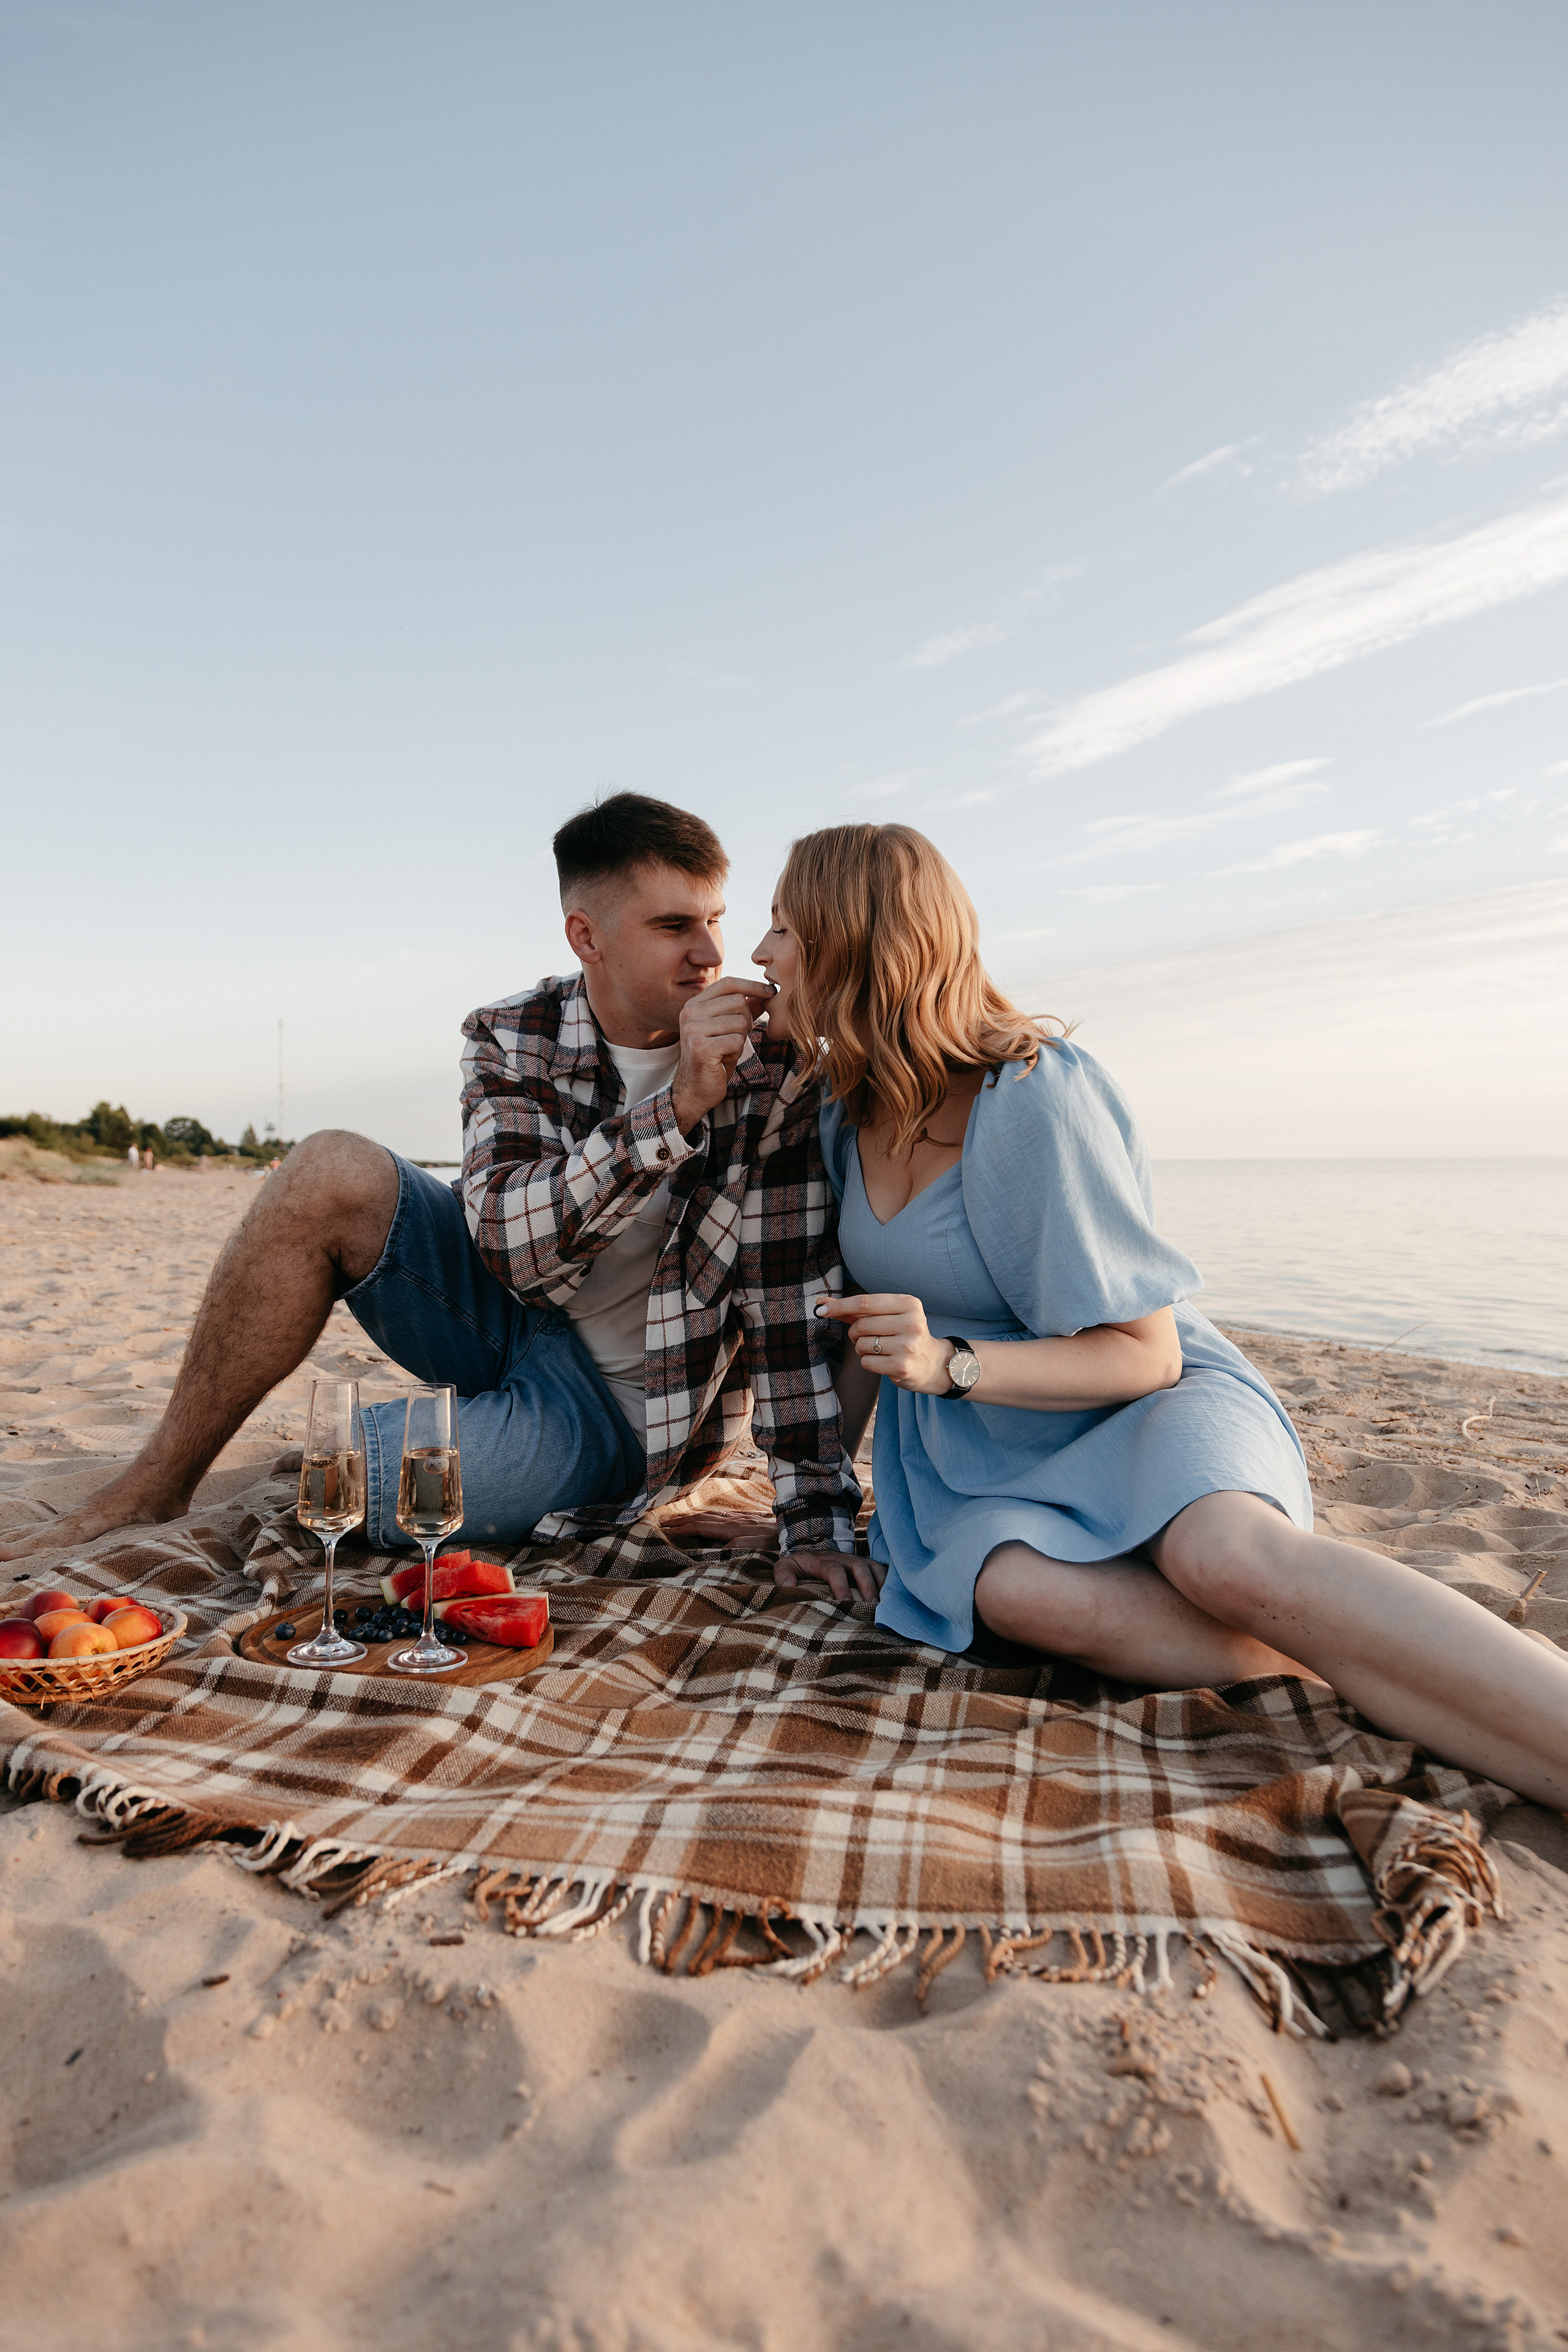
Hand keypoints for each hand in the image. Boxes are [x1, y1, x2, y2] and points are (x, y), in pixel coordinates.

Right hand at [671, 978, 774, 1132]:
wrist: (695, 1089)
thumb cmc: (714, 1059)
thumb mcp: (729, 1030)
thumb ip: (743, 1010)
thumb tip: (765, 993)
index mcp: (694, 1004)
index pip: (728, 983)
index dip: (752, 985)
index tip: (770, 992)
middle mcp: (689, 1012)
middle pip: (738, 1001)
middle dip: (746, 1020)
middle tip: (736, 1038)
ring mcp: (693, 1029)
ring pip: (739, 1022)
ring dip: (740, 1039)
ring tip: (726, 1050)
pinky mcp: (700, 1047)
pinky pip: (736, 1041)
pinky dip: (736, 1052)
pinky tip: (724, 1059)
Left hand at [774, 1547, 885, 1604]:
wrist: (808, 1553)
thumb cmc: (797, 1566)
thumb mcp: (784, 1567)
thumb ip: (783, 1576)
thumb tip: (790, 1589)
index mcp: (822, 1559)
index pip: (834, 1570)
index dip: (840, 1586)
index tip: (845, 1605)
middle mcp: (842, 1558)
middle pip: (859, 1566)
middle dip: (867, 1586)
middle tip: (872, 1606)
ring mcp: (855, 1560)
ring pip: (873, 1566)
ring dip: (881, 1583)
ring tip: (886, 1604)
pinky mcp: (864, 1566)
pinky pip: (880, 1570)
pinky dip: (888, 1581)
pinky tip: (893, 1598)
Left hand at [815, 1293, 955, 1395]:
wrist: (931, 1362)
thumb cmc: (901, 1334)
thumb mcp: (885, 1316)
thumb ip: (854, 1309)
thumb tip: (820, 1302)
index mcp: (909, 1303)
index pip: (865, 1302)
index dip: (840, 1306)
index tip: (821, 1309)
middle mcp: (912, 1323)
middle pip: (861, 1324)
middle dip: (854, 1332)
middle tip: (864, 1336)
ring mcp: (908, 1346)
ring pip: (862, 1344)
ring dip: (861, 1348)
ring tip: (879, 1349)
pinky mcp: (902, 1366)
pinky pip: (866, 1362)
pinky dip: (867, 1362)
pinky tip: (883, 1361)